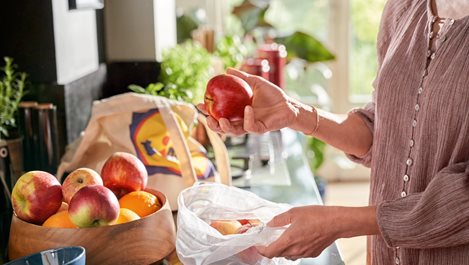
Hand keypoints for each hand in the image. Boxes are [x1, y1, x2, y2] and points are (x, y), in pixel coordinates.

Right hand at [197, 68, 308, 135]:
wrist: (289, 104)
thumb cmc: (272, 94)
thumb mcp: (255, 82)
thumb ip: (242, 77)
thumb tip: (226, 69)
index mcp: (237, 111)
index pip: (219, 113)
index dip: (208, 111)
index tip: (199, 104)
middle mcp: (242, 120)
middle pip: (223, 127)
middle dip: (213, 125)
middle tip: (207, 118)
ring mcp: (251, 126)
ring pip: (234, 131)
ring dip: (226, 128)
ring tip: (220, 120)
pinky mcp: (261, 129)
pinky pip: (251, 126)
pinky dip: (248, 118)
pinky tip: (247, 109)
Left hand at [256, 205, 378, 259]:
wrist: (336, 222)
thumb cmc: (317, 216)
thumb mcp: (294, 212)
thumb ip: (279, 219)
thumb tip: (270, 224)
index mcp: (289, 240)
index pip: (269, 252)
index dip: (261, 250)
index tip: (258, 245)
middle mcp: (296, 249)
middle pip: (278, 254)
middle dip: (271, 248)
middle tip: (270, 238)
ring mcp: (304, 253)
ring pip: (288, 255)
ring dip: (283, 249)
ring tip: (284, 237)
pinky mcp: (312, 253)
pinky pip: (299, 254)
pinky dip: (294, 249)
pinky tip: (298, 238)